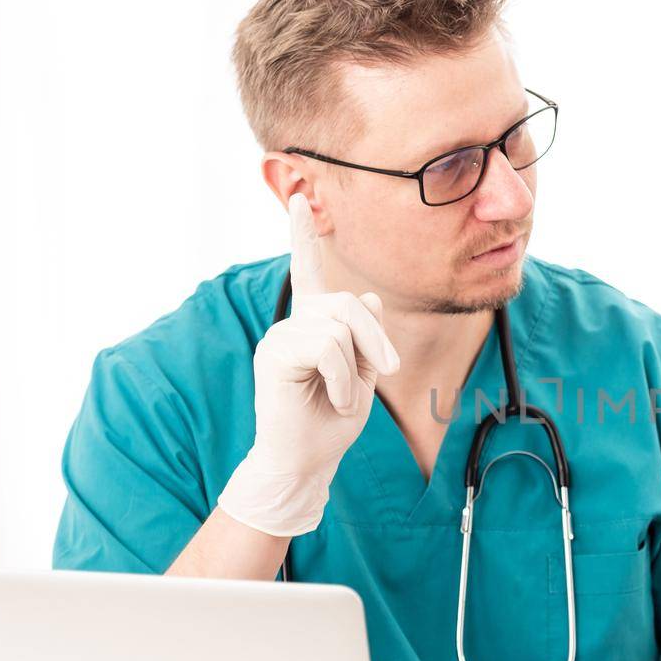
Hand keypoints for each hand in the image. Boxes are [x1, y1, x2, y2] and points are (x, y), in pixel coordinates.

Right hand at [216, 194, 399, 535]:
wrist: (307, 462)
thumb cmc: (332, 422)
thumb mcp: (363, 374)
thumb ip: (366, 336)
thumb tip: (366, 296)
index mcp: (314, 324)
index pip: (307, 271)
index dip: (302, 235)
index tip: (298, 199)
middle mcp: (293, 323)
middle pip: (347, 302)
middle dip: (376, 338)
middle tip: (386, 369)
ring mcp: (280, 337)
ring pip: (340, 325)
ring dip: (357, 368)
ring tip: (343, 397)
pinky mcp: (274, 355)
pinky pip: (327, 348)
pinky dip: (343, 380)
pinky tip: (333, 402)